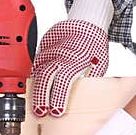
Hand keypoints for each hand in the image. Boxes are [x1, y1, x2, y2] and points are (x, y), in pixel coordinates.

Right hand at [31, 0, 113, 116]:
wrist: (87, 22)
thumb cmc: (95, 45)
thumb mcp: (101, 62)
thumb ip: (92, 78)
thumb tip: (88, 98)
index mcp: (75, 58)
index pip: (63, 81)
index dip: (58, 97)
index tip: (56, 112)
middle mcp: (60, 53)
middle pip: (46, 77)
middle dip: (41, 96)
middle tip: (40, 112)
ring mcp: (49, 48)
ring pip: (38, 70)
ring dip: (36, 88)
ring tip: (35, 104)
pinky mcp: (43, 44)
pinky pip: (36, 62)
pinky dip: (34, 75)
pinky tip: (34, 87)